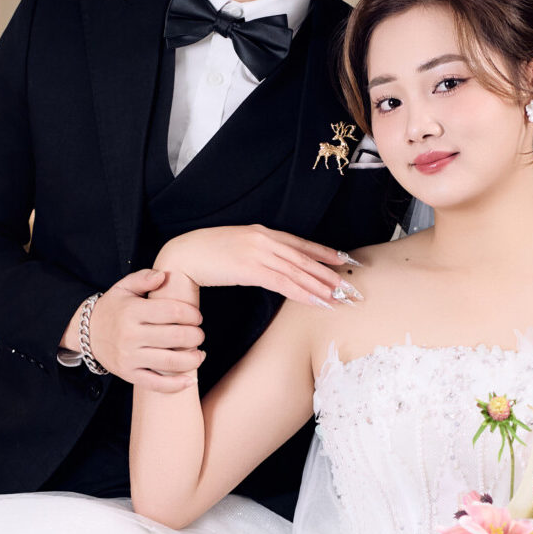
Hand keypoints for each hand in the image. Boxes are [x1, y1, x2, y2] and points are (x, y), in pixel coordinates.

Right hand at [70, 267, 205, 392]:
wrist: (86, 332)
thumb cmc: (112, 309)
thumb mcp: (123, 288)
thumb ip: (143, 278)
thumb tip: (164, 276)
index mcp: (132, 311)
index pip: (171, 311)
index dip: (191, 314)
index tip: (197, 317)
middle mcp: (130, 335)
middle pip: (175, 337)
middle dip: (195, 336)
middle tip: (200, 335)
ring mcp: (129, 357)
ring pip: (170, 362)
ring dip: (192, 359)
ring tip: (200, 354)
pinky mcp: (129, 374)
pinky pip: (156, 383)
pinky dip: (176, 385)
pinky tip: (190, 380)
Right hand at [154, 225, 361, 309]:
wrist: (183, 254)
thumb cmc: (205, 254)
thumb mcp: (237, 248)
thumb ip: (257, 253)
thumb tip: (273, 266)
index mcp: (261, 232)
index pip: (300, 243)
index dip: (324, 252)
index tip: (343, 260)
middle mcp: (264, 239)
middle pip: (304, 258)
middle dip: (329, 273)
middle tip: (349, 286)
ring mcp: (258, 252)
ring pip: (297, 271)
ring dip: (320, 286)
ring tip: (339, 298)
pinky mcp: (250, 269)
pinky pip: (283, 283)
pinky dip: (302, 293)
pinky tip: (316, 301)